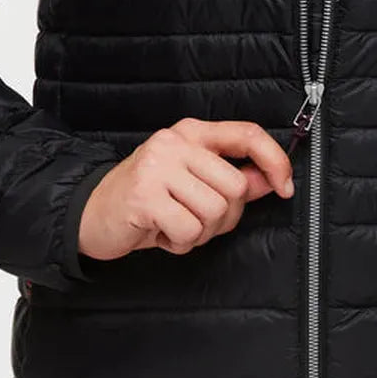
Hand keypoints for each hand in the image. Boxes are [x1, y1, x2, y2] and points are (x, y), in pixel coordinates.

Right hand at [78, 117, 293, 260]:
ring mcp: (158, 165)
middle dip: (224, 218)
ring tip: (174, 225)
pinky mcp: (145, 194)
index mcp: (191, 133)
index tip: (285, 188)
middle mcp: (175, 142)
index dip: (274, 161)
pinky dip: (179, 243)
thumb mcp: (193, 185)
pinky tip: (160, 233)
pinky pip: (188, 230)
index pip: (247, 133)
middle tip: (194, 220)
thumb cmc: (148, 202)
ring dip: (199, 233)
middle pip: (235, 187)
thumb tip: (271, 181)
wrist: (91, 214)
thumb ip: (232, 181)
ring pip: (215, 211)